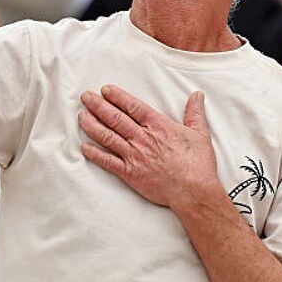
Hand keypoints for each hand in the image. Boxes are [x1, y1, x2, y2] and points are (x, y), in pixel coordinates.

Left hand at [78, 85, 217, 209]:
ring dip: (92, 125)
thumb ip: (195, 113)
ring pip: (108, 136)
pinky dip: (95, 154)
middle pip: (115, 118)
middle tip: (86, 97)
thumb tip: (197, 96)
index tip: (105, 90)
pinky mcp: (130, 173)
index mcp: (158, 126)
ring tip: (81, 116)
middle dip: (98, 106)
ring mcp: (134, 155)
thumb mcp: (199, 133)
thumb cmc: (198, 164)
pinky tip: (85, 147)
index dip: (117, 97)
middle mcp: (143, 138)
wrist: (193, 191)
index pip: (133, 106)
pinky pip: (108, 162)